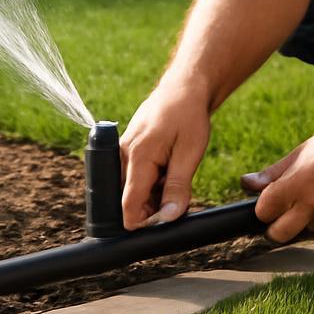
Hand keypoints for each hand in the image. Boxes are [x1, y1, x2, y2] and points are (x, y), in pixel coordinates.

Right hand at [120, 79, 211, 229]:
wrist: (184, 89)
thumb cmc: (188, 116)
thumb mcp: (190, 152)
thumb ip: (178, 187)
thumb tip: (169, 217)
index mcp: (137, 157)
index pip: (128, 206)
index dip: (144, 223)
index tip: (165, 225)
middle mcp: (123, 156)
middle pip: (130, 201)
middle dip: (152, 207)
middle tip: (178, 196)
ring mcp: (123, 153)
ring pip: (133, 190)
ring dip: (154, 193)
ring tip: (175, 176)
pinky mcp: (128, 151)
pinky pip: (135, 177)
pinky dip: (152, 181)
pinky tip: (169, 169)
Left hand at [242, 107, 313, 243]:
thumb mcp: (306, 149)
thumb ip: (275, 172)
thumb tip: (246, 183)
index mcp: (297, 184)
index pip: (264, 212)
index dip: (265, 208)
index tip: (270, 203)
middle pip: (280, 234)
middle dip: (279, 226)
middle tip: (288, 211)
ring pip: (313, 227)